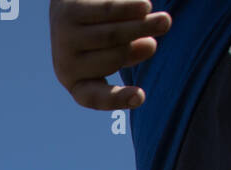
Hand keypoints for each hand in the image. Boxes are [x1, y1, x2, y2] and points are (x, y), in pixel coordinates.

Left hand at [49, 0, 172, 110]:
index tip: (140, 97)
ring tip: (165, 22)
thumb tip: (148, 46)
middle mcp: (66, 65)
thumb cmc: (97, 35)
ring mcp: (65, 39)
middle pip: (115, 58)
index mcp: (77, 84)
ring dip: (144, 26)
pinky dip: (130, 9)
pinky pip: (108, 11)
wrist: (69, 6)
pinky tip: (145, 7)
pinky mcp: (70, 12)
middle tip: (162, 31)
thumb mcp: (113, 53)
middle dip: (141, 46)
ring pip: (113, 35)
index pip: (94, 97)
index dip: (117, 99)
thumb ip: (130, 54)